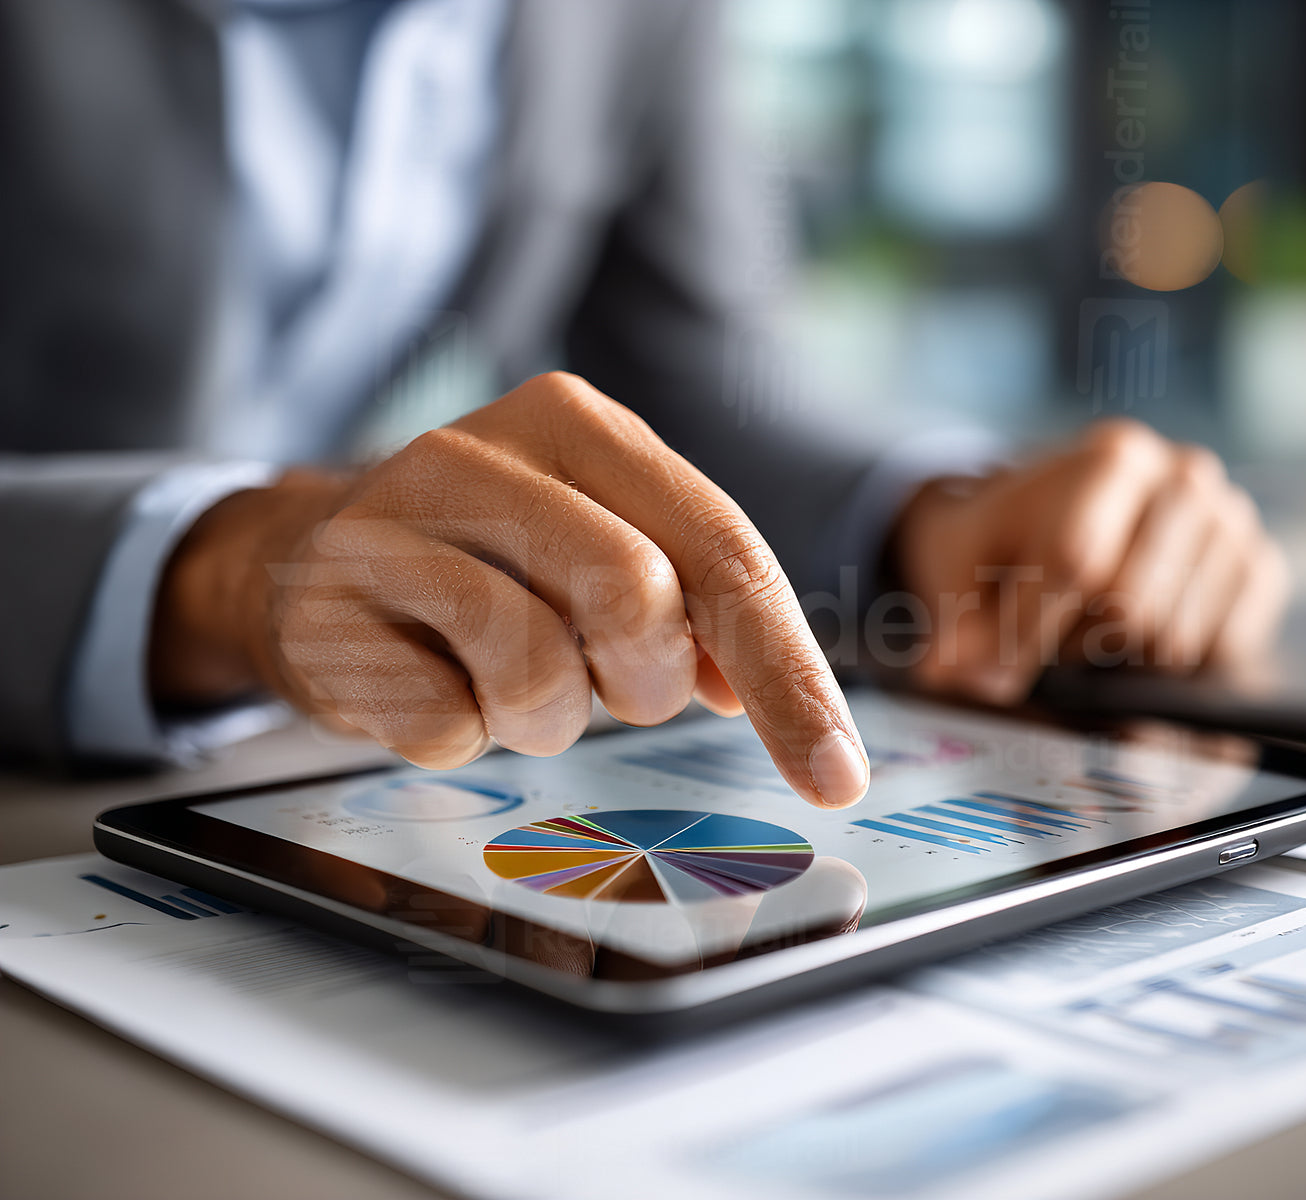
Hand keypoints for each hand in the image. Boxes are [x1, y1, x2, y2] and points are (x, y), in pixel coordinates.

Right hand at [150, 372, 868, 807]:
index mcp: (573, 422)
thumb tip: (760, 690)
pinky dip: (463, 733)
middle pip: (635, 598)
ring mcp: (384, 531)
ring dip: (548, 716)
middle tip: (608, 682)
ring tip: (505, 677)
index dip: (788, 671)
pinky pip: (447, 728)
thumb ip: (694, 597)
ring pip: (538, 673)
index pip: (719, 548)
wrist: (304, 563)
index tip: (836, 774)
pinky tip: (430, 680)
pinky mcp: (323, 618)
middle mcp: (474, 454)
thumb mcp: (602, 543)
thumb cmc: (491, 562)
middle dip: (644, 681)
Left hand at [891, 418, 1288, 703]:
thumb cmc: (1003, 542)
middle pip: (1131, 608)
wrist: (1049, 517)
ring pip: (1178, 640)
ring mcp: (1232, 519)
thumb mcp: (961, 568)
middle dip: (1077, 646)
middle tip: (1051, 639)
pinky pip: (1227, 650)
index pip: (1078, 560)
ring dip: (1122, 662)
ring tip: (1091, 631)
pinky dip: (1175, 668)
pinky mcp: (1259, 566)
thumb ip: (960, 620)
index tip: (996, 672)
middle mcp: (1185, 474)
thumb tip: (955, 673)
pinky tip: (1140, 639)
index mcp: (1111, 456)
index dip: (1032, 631)